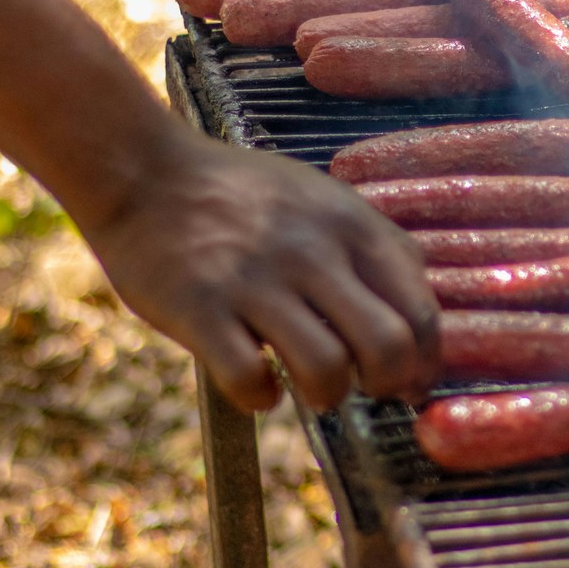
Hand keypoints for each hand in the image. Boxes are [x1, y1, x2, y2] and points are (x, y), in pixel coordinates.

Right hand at [81, 130, 440, 411]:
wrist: (144, 171)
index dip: (425, 363)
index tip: (408, 383)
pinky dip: (259, 396)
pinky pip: (249, 380)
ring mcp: (254, 279)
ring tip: (310, 387)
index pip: (421, 312)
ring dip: (326, 395)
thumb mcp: (324, 201)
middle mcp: (311, 250)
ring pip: (326, 370)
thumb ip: (375, 252)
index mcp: (351, 226)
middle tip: (364, 388)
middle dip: (386, 385)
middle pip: (388, 347)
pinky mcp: (199, 307)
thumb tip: (421, 326)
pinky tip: (256, 383)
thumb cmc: (241, 197)